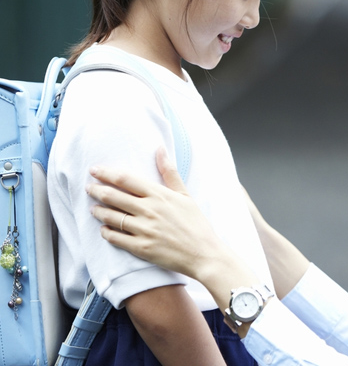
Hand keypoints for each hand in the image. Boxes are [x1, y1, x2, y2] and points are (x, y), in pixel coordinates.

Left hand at [87, 147, 227, 279]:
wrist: (204, 253)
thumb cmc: (196, 224)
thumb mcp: (185, 195)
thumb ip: (170, 172)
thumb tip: (160, 149)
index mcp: (160, 195)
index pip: (126, 179)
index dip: (106, 173)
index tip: (95, 170)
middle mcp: (149, 210)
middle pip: (113, 196)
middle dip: (96, 190)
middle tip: (88, 188)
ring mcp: (144, 230)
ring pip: (111, 217)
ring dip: (98, 211)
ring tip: (93, 208)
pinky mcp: (141, 248)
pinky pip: (115, 238)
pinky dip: (106, 232)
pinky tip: (103, 229)